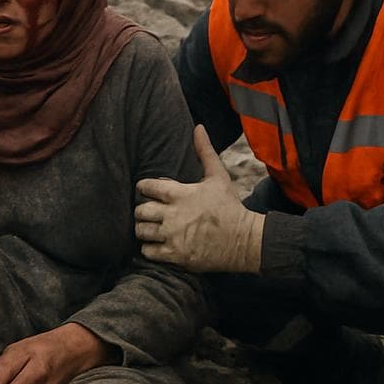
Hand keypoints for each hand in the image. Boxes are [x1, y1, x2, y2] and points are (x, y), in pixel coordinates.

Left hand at [134, 125, 263, 272]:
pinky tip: (158, 244)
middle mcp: (172, 215)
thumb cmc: (229, 206)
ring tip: (152, 228)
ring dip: (144, 229)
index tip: (148, 191)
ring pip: (141, 231)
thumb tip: (198, 127)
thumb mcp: (218, 176)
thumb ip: (205, 151)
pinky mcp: (175, 256)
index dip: (144, 188)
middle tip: (149, 211)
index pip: (146, 187)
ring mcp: (172, 237)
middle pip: (140, 211)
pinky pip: (147, 252)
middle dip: (142, 210)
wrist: (243, 240)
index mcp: (180, 194)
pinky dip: (149, 248)